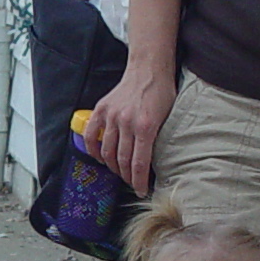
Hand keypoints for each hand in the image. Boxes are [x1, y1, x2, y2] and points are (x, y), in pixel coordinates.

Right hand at [83, 61, 177, 194]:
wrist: (148, 69)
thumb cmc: (162, 92)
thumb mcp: (168, 118)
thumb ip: (157, 139)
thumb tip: (152, 163)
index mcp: (145, 126)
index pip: (139, 163)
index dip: (139, 182)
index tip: (141, 191)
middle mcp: (127, 122)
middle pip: (122, 160)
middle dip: (127, 177)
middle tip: (131, 183)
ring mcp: (112, 116)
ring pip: (107, 151)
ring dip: (113, 166)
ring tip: (119, 172)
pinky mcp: (101, 110)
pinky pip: (91, 135)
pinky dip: (93, 150)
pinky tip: (100, 158)